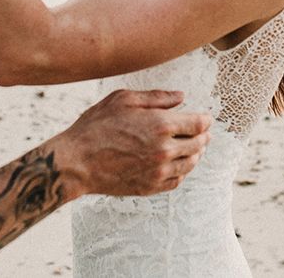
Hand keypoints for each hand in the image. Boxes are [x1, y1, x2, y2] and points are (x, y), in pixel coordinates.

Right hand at [53, 89, 210, 197]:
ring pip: (190, 163)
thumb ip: (156, 97)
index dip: (205, 120)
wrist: (77, 161)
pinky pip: (177, 180)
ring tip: (192, 147)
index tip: (205, 118)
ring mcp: (159, 172)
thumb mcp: (123, 99)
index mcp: (160, 125)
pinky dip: (182, 171)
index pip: (198, 124)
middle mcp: (165, 150)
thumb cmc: (96, 125)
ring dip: (195, 154)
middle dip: (202, 136)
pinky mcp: (151, 187)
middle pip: (198, 144)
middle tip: (202, 132)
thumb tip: (181, 97)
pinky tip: (176, 164)